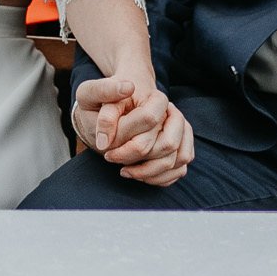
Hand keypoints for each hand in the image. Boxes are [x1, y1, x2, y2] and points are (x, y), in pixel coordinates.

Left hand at [72, 75, 195, 186]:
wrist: (119, 104)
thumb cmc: (106, 101)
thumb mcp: (94, 97)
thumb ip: (103, 116)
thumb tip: (104, 142)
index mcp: (156, 98)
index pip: (148, 119)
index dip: (124, 136)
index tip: (103, 144)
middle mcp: (174, 115)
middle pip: (165, 144)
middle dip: (133, 156)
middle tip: (110, 157)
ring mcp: (181, 133)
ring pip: (173, 160)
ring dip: (145, 172)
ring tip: (123, 170)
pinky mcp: (182, 149)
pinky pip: (178, 170)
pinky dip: (157, 178)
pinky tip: (137, 174)